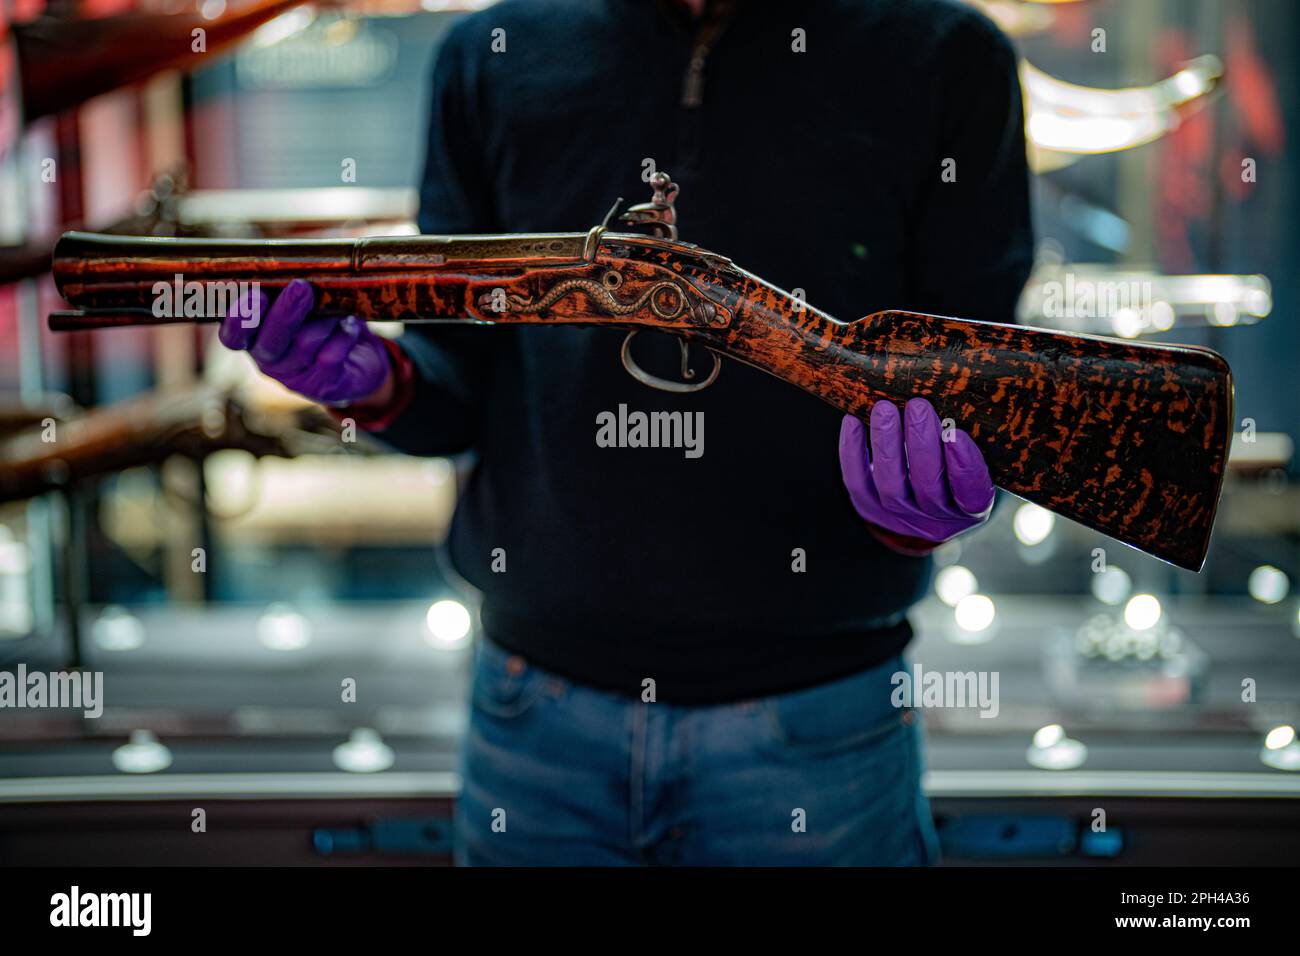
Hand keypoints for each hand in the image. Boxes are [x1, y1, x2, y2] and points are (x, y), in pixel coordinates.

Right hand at [219, 279, 392, 406]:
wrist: (358, 359)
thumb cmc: (322, 320)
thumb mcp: (302, 302)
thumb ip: (289, 285)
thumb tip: (293, 259)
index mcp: (254, 338)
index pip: (233, 336)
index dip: (238, 320)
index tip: (256, 295)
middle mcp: (269, 360)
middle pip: (269, 343)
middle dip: (286, 313)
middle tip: (302, 287)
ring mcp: (296, 376)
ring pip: (304, 345)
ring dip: (323, 321)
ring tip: (337, 307)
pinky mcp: (323, 384)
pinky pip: (330, 358)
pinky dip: (342, 336)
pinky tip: (350, 324)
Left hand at [838, 398, 994, 543]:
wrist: (928, 494)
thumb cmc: (958, 461)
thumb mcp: (979, 455)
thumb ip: (967, 435)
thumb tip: (955, 391)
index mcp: (973, 509)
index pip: (971, 494)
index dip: (964, 465)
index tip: (956, 433)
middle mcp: (939, 521)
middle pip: (928, 488)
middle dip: (921, 444)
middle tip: (918, 406)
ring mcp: (902, 518)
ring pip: (891, 486)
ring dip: (886, 444)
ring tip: (884, 409)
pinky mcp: (871, 510)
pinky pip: (858, 483)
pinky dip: (853, 452)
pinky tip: (852, 421)